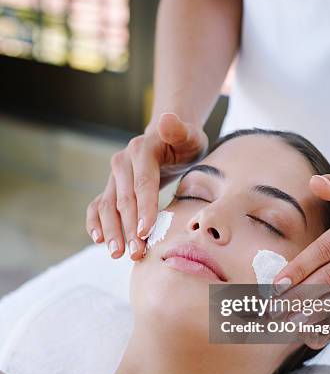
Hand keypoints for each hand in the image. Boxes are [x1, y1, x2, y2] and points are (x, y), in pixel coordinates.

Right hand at [86, 112, 207, 259]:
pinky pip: (97, 206)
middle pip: (124, 199)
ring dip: (112, 231)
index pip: (143, 183)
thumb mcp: (190, 136)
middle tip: (137, 253)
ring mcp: (114, 176)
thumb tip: (166, 119)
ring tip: (118, 254)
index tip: (146, 232)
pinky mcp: (111, 188)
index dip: (144, 209)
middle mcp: (122, 162)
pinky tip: (99, 241)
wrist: (169, 142)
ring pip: (107, 206)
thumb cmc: (185, 144)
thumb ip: (180, 130)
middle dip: (129, 228)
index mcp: (142, 150)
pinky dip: (95, 223)